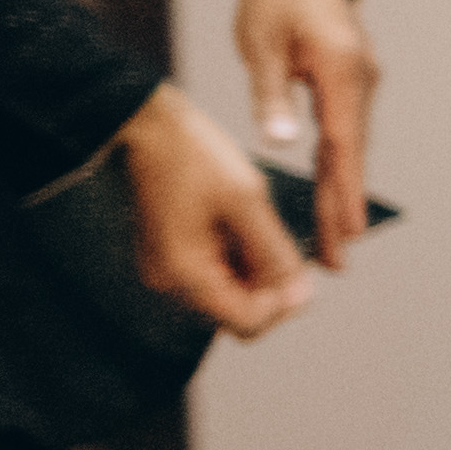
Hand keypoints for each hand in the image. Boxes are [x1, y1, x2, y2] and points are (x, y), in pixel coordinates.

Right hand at [117, 84, 311, 338]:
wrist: (148, 125)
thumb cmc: (193, 156)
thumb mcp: (248, 202)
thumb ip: (275, 254)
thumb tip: (300, 295)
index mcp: (184, 275)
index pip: (247, 323)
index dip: (283, 305)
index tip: (303, 273)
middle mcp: (169, 284)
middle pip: (236, 314)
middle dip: (270, 289)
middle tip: (284, 246)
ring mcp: (166, 272)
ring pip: (228, 296)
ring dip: (255, 273)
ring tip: (258, 227)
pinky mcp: (170, 257)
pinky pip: (213, 275)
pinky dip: (237, 260)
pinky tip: (243, 226)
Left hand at [235, 0, 373, 269]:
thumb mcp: (261, 43)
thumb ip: (272, 95)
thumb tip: (280, 143)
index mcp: (339, 70)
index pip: (344, 142)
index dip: (346, 192)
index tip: (347, 232)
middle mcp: (360, 79)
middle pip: (353, 154)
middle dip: (344, 207)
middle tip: (339, 257)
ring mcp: (361, 80)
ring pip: (352, 145)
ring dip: (343, 190)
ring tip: (336, 237)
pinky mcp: (352, 79)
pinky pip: (348, 130)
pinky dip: (342, 163)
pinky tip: (335, 189)